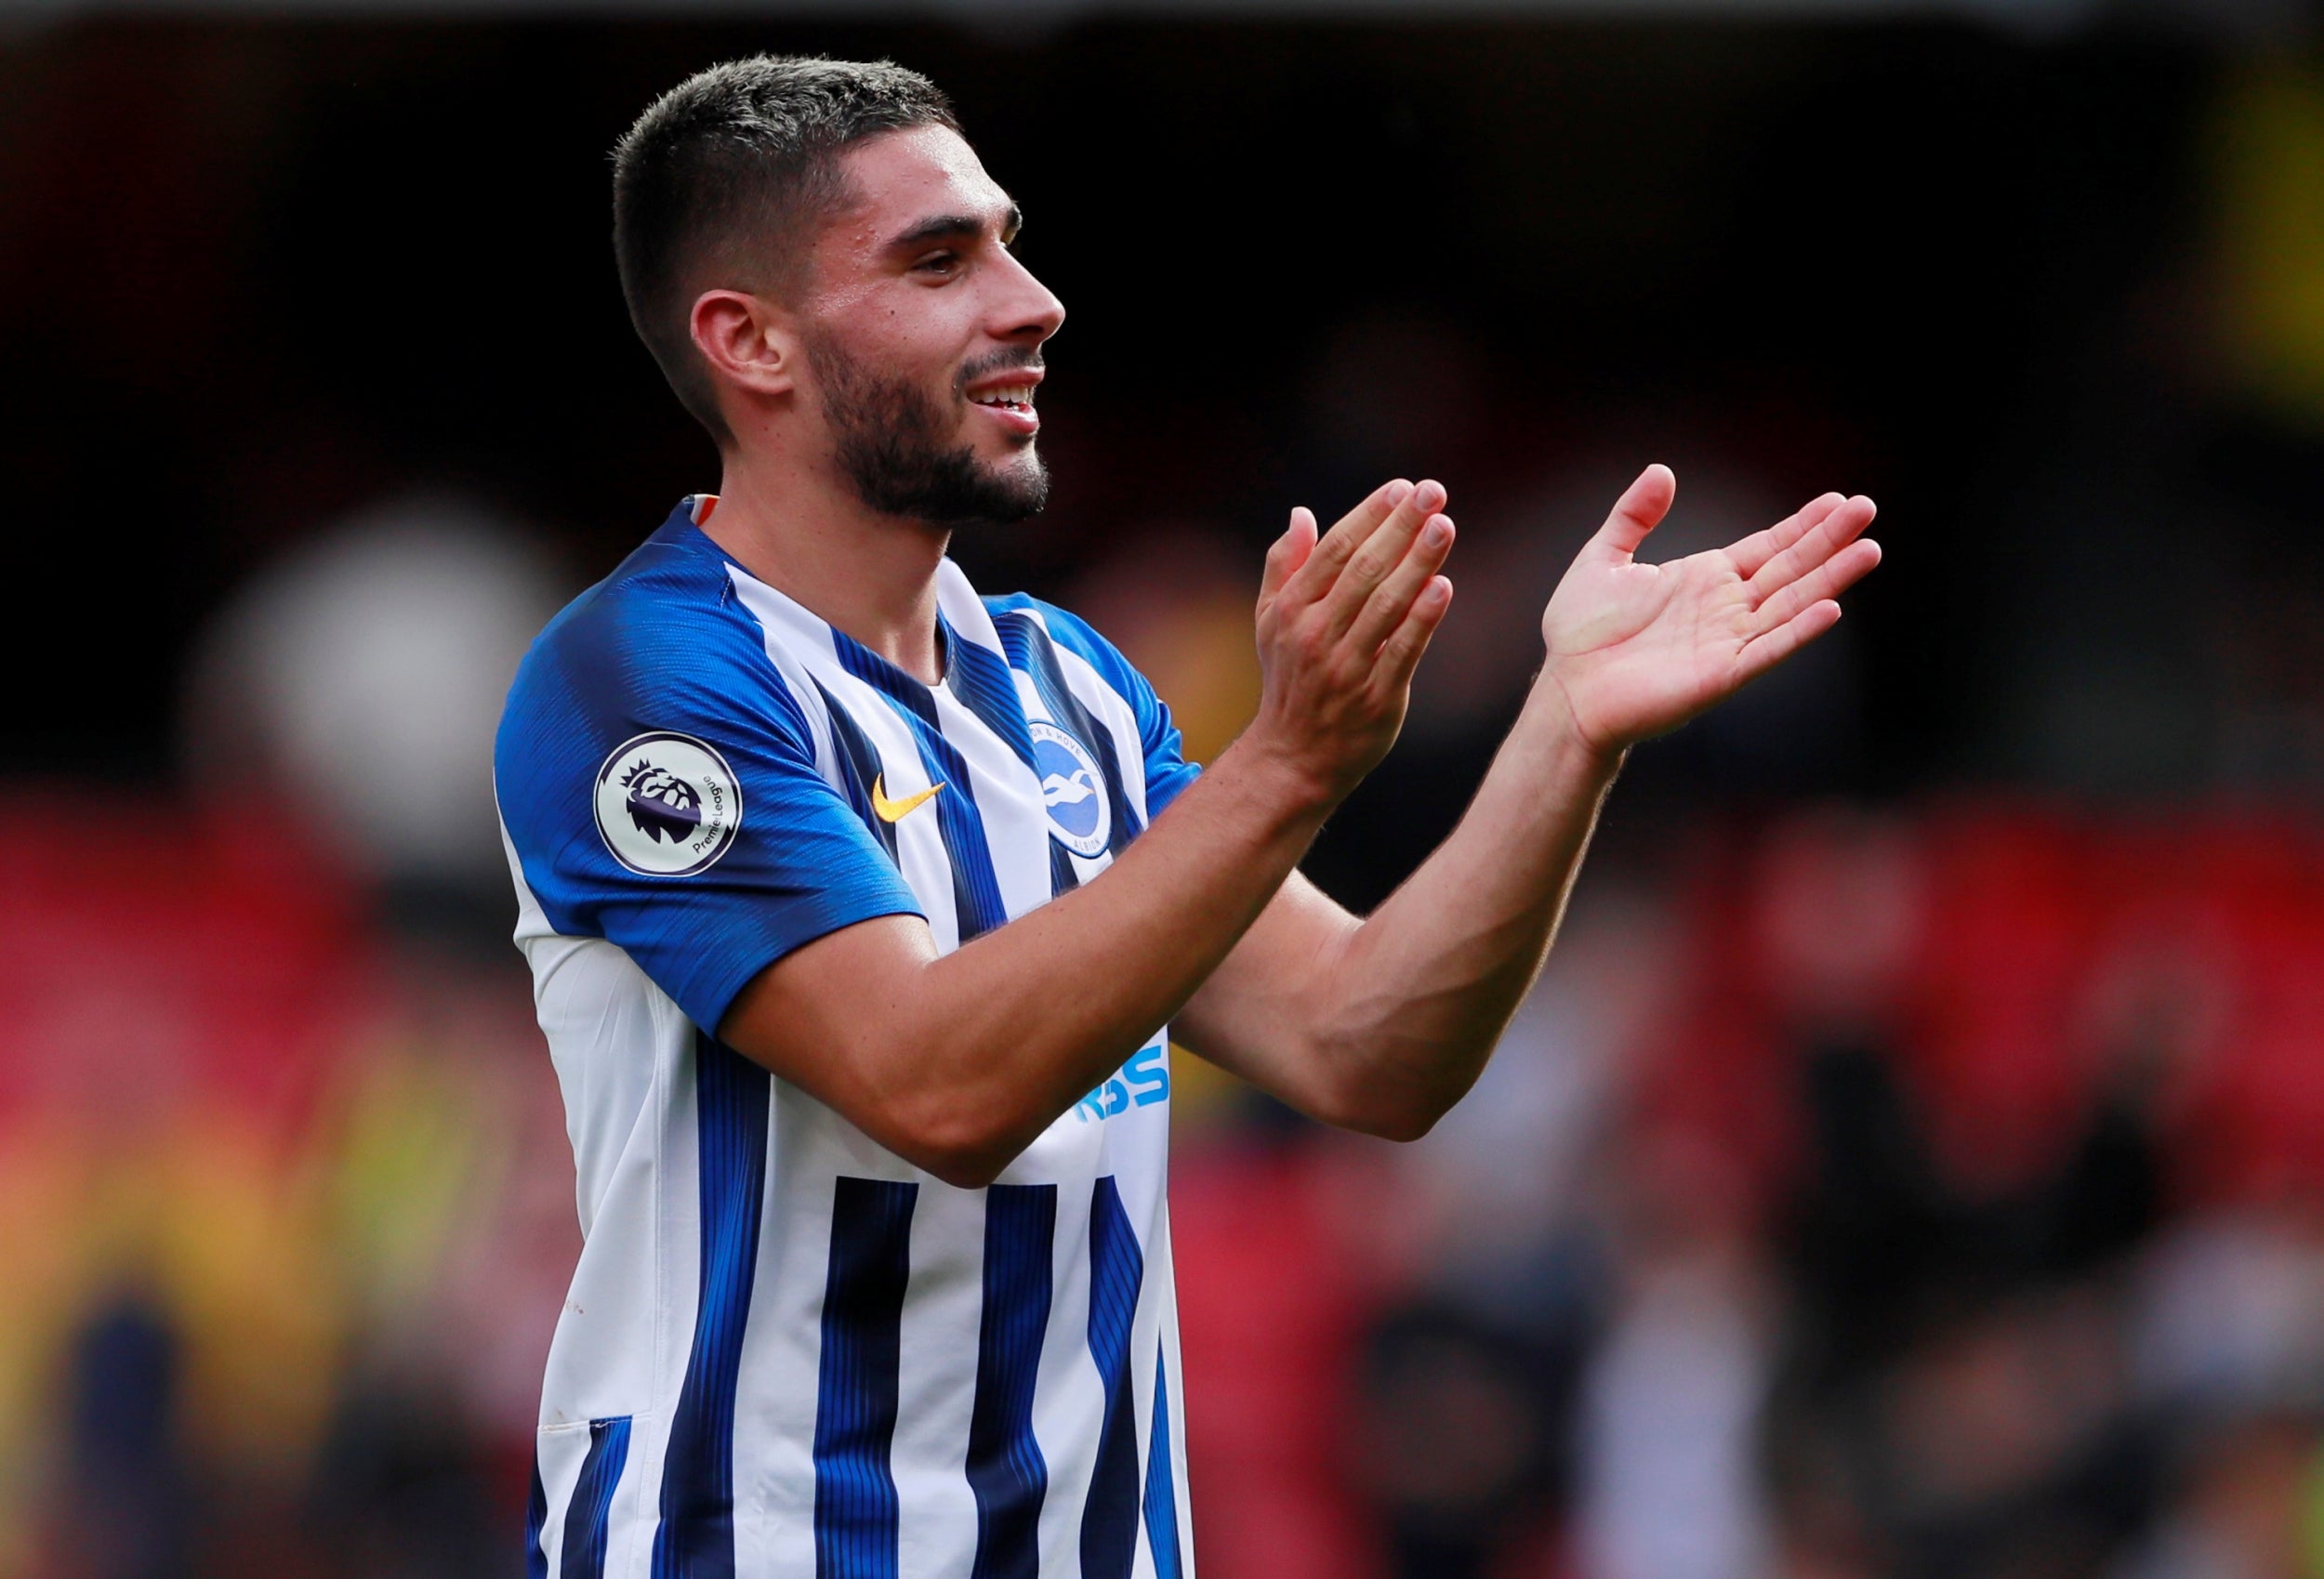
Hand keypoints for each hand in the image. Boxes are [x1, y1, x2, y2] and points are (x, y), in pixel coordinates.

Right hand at [1242, 478, 1456, 803]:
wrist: (1294, 756)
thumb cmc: (1289, 679)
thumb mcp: (1269, 621)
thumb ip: (1283, 565)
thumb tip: (1301, 514)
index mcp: (1291, 609)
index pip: (1335, 549)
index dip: (1370, 514)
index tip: (1402, 488)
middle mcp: (1315, 634)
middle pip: (1365, 569)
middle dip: (1402, 526)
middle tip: (1434, 492)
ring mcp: (1346, 666)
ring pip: (1387, 605)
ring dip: (1419, 562)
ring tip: (1445, 527)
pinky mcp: (1376, 697)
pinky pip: (1403, 651)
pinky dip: (1423, 618)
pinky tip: (1443, 587)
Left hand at [1540, 465, 1879, 755]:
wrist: (1566, 688)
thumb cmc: (1581, 632)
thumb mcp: (1603, 558)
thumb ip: (1633, 515)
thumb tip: (1662, 470)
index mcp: (1704, 578)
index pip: (1768, 547)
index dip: (1803, 525)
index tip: (1839, 501)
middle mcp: (1725, 608)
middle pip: (1790, 569)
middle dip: (1828, 540)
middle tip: (1867, 510)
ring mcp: (1727, 641)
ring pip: (1790, 605)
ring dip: (1830, 579)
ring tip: (1869, 550)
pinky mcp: (1721, 675)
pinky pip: (1767, 650)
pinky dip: (1798, 631)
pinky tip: (1831, 608)